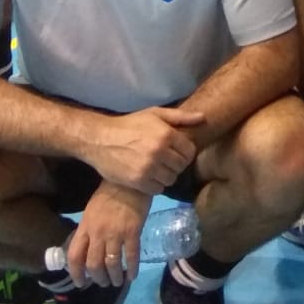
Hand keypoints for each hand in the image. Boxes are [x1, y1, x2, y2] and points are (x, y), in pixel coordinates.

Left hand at [63, 182, 152, 289]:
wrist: (129, 182)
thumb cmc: (109, 194)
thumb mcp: (91, 211)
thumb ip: (88, 230)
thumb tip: (87, 250)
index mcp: (85, 227)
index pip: (74, 256)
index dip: (76, 274)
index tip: (81, 283)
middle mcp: (97, 233)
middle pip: (93, 264)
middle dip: (98, 278)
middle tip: (103, 283)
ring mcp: (115, 233)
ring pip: (111, 264)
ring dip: (114, 277)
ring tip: (117, 282)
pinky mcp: (132, 232)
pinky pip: (131, 256)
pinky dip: (131, 269)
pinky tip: (132, 276)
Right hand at [86, 105, 204, 192]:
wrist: (100, 139)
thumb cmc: (129, 125)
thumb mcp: (154, 114)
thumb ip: (180, 117)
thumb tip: (203, 118)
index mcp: (166, 134)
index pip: (190, 151)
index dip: (185, 153)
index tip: (176, 152)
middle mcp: (159, 152)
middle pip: (181, 166)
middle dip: (176, 164)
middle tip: (165, 161)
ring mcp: (148, 168)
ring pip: (171, 179)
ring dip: (166, 175)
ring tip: (157, 168)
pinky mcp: (137, 181)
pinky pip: (158, 189)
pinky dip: (155, 185)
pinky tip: (148, 176)